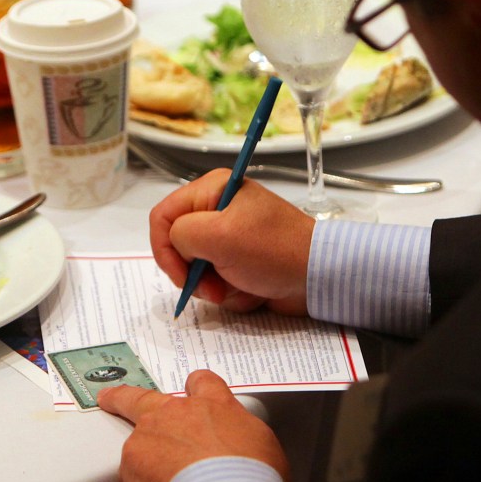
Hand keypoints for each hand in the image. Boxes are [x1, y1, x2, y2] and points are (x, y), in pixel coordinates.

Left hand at [98, 370, 289, 481]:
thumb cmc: (251, 472)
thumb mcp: (260, 442)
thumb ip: (239, 435)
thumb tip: (237, 448)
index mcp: (214, 404)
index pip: (201, 382)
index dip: (195, 387)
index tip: (191, 391)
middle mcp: (178, 412)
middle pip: (143, 397)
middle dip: (123, 398)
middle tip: (109, 398)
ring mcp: (150, 433)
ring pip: (136, 441)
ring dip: (141, 458)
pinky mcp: (133, 460)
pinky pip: (131, 475)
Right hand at [149, 170, 314, 314]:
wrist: (317, 276)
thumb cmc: (274, 250)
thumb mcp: (219, 236)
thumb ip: (181, 234)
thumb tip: (178, 246)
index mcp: (212, 190)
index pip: (163, 216)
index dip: (163, 248)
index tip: (180, 274)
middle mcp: (218, 210)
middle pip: (178, 246)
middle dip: (193, 272)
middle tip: (213, 287)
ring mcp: (230, 237)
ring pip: (196, 268)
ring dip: (213, 286)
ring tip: (237, 288)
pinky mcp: (240, 260)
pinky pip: (216, 280)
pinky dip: (230, 291)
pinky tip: (251, 289)